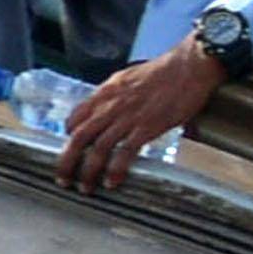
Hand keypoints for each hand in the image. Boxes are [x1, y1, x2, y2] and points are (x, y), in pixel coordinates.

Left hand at [59, 42, 217, 191]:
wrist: (188, 66)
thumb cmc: (165, 71)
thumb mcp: (129, 77)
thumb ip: (116, 95)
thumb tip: (111, 107)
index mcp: (106, 92)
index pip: (76, 117)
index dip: (69, 136)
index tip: (70, 148)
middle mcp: (111, 106)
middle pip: (79, 138)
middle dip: (67, 162)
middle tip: (64, 178)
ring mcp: (127, 118)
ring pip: (97, 149)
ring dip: (88, 172)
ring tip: (86, 187)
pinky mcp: (146, 128)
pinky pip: (124, 153)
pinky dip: (115, 170)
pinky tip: (112, 182)